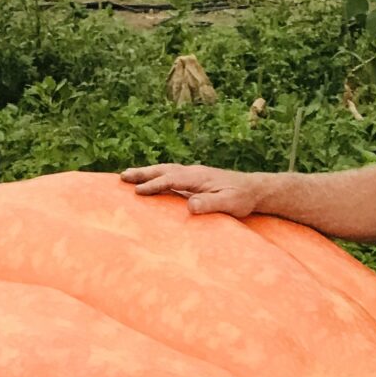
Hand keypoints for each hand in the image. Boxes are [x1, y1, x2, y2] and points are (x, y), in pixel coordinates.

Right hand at [121, 164, 264, 216]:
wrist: (254, 189)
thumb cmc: (242, 198)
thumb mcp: (229, 204)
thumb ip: (210, 204)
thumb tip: (189, 206)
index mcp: (198, 177)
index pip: (171, 180)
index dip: (154, 185)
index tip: (138, 191)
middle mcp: (193, 172)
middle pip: (163, 170)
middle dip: (142, 173)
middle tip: (122, 177)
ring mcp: (192, 174)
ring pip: (164, 170)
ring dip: (146, 172)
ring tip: (127, 176)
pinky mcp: (193, 178)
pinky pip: (170, 174)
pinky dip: (156, 175)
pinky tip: (148, 180)